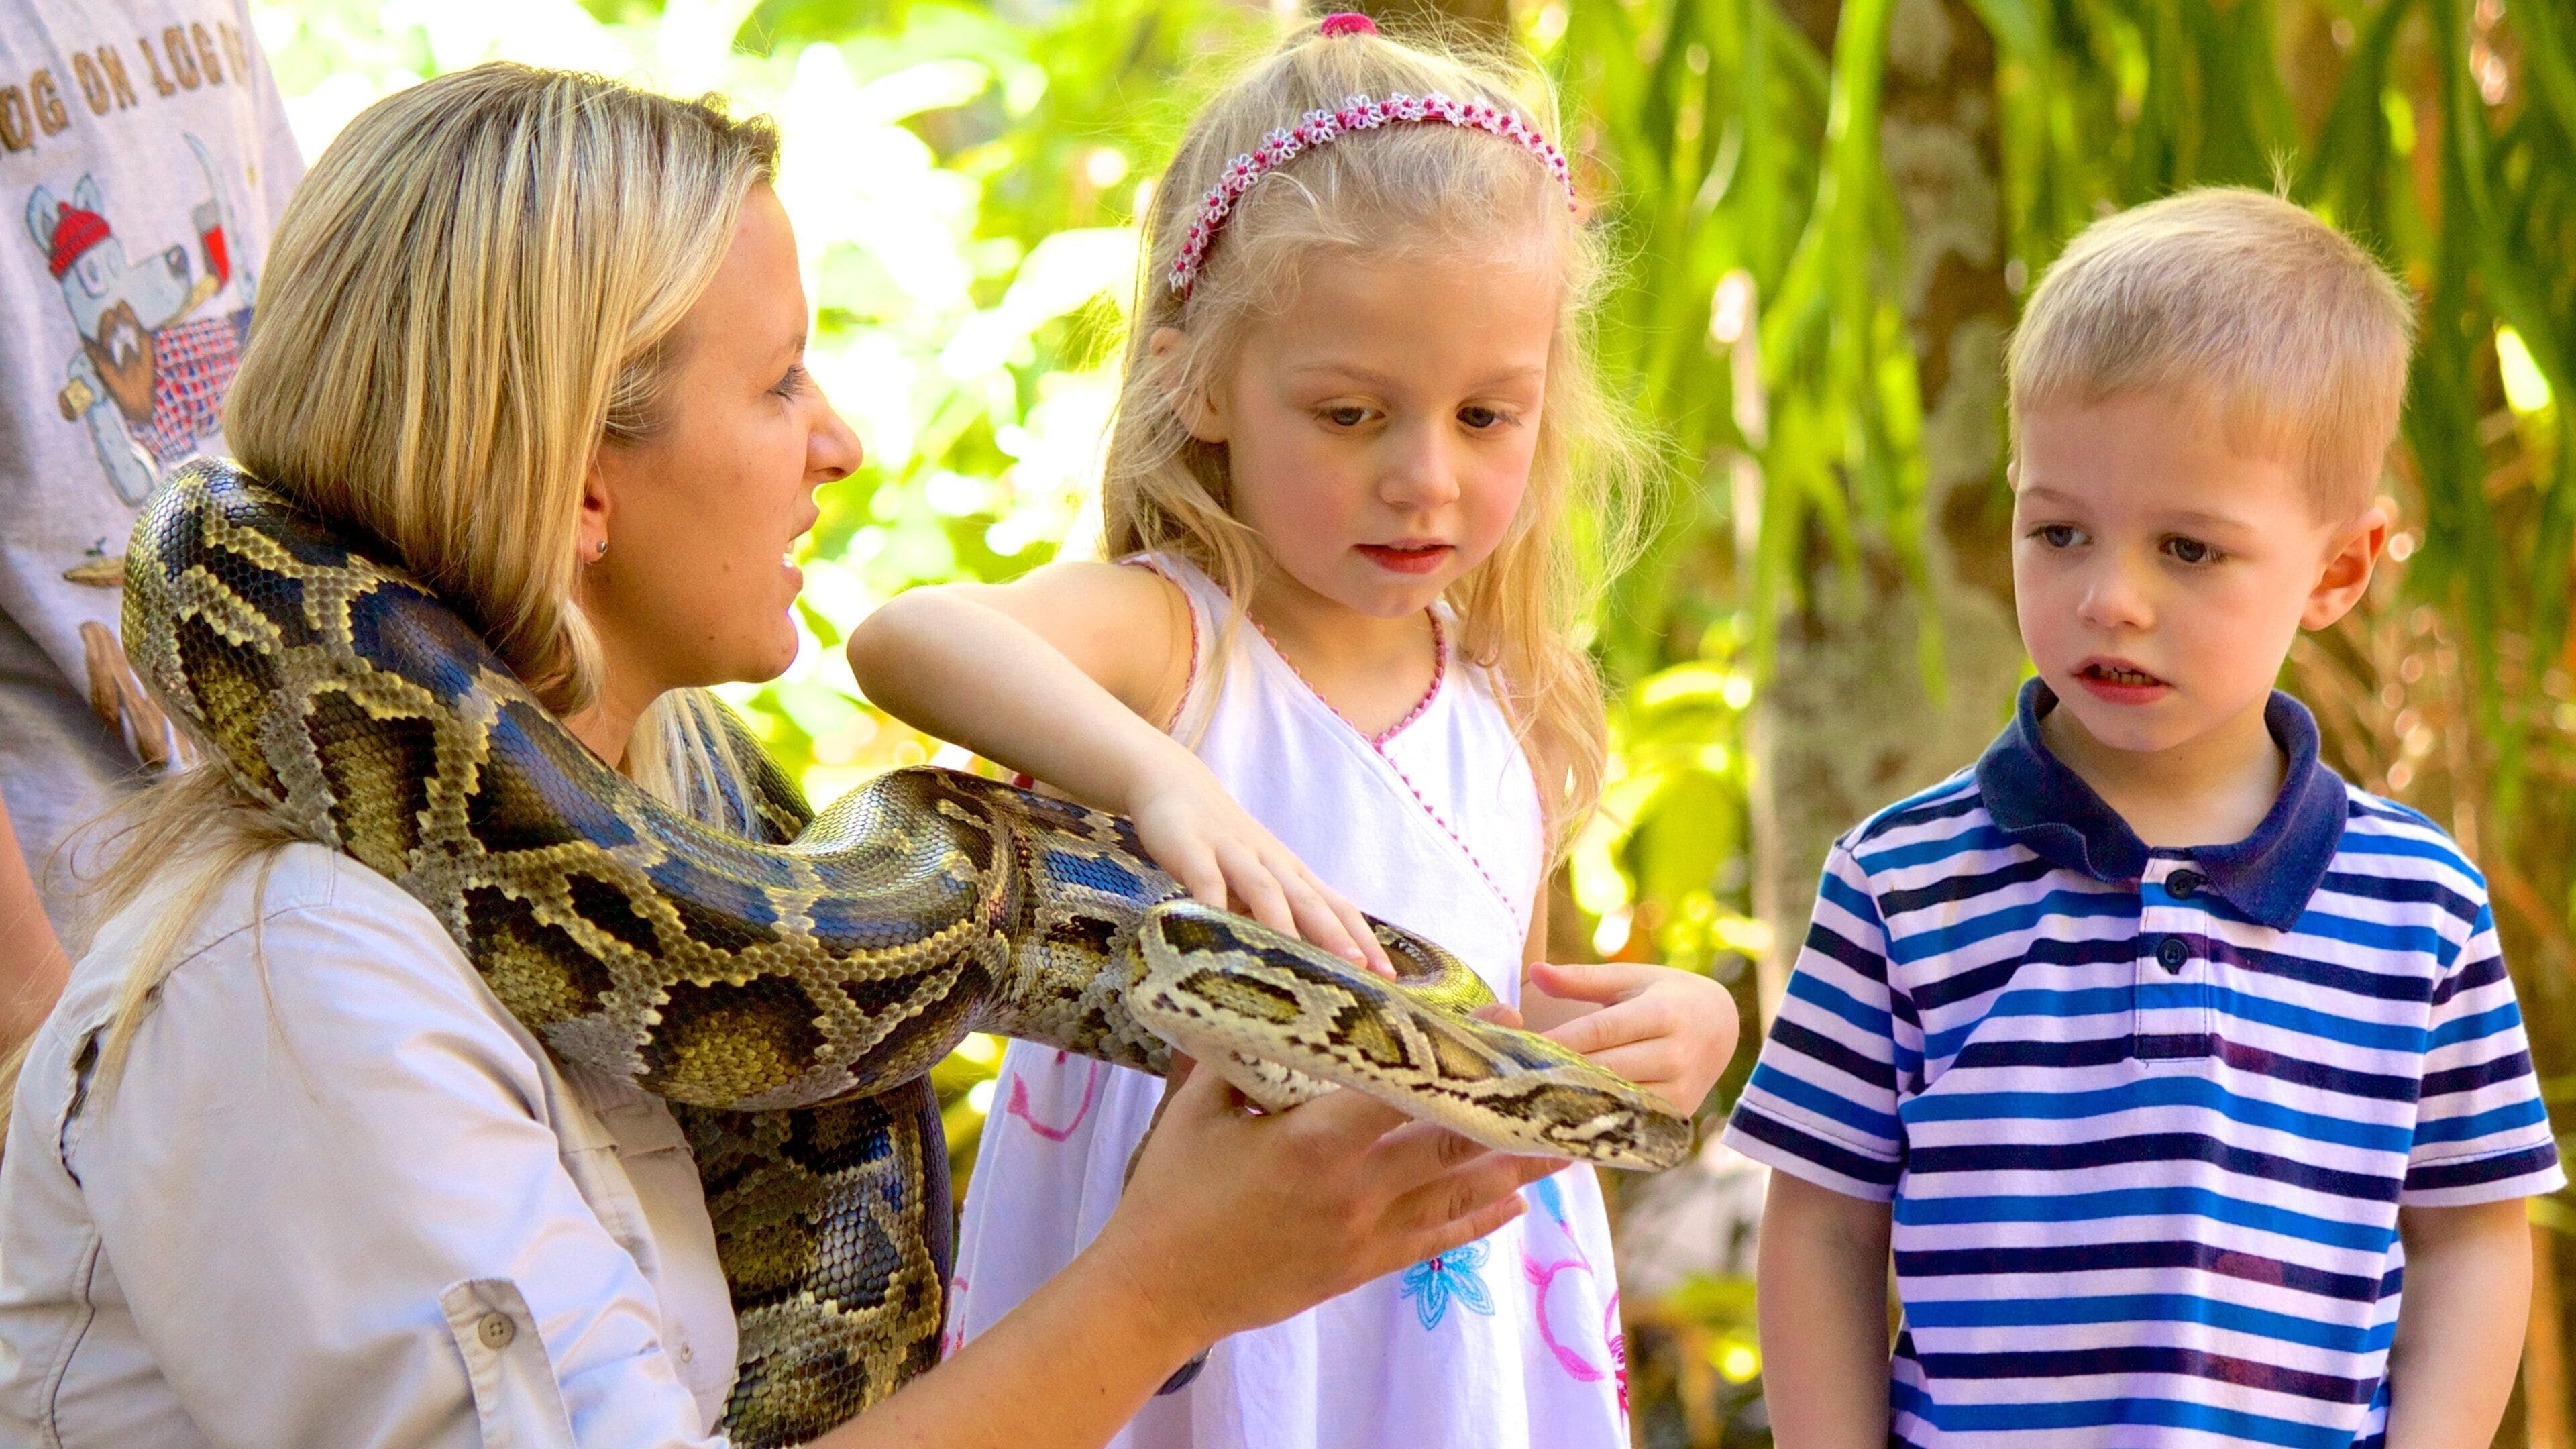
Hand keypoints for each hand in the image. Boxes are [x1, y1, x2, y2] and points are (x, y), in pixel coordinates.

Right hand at [1091, 1064, 1560, 1348]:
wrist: (1157, 1292)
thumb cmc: (1170, 1195)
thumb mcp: (1199, 1110)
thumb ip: (1244, 1056)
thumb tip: (1267, 1002)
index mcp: (1314, 1141)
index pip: (1405, 1086)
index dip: (1459, 1051)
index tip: (1501, 1021)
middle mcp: (1354, 1188)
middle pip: (1452, 1140)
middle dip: (1506, 1105)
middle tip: (1551, 1075)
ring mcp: (1363, 1233)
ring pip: (1458, 1194)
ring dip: (1514, 1165)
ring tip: (1565, 1139)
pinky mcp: (1361, 1268)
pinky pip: (1436, 1241)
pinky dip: (1479, 1219)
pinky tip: (1513, 1202)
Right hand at [1123, 745, 1391, 975]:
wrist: (1175, 783)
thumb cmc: (1221, 842)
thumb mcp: (1255, 877)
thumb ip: (1275, 915)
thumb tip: (1300, 968)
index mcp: (1290, 873)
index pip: (1336, 906)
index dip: (1362, 939)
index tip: (1388, 975)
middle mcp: (1270, 863)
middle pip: (1309, 900)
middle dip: (1337, 936)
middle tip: (1361, 970)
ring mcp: (1233, 855)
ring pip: (1265, 891)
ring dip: (1285, 924)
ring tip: (1301, 960)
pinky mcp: (1193, 851)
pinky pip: (1206, 881)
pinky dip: (1214, 906)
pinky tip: (1219, 931)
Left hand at [1528, 961, 1739, 1115]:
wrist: (1722, 1026)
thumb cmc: (1665, 996)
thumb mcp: (1630, 979)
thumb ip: (1581, 979)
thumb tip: (1534, 971)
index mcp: (1662, 1013)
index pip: (1601, 1031)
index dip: (1560, 1041)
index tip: (1521, 1049)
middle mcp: (1674, 1054)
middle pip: (1606, 1069)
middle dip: (1559, 1074)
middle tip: (1514, 1079)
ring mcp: (1680, 1090)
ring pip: (1617, 1101)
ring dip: (1575, 1102)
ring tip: (1531, 1100)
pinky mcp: (1678, 1116)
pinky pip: (1631, 1123)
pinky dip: (1599, 1121)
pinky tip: (1564, 1119)